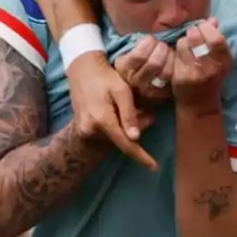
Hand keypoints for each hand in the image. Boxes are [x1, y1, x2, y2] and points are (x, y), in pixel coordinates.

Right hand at [67, 53, 157, 170]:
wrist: (81, 70)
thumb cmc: (104, 77)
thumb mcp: (122, 91)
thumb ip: (129, 115)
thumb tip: (135, 138)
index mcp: (102, 121)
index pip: (125, 144)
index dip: (141, 156)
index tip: (154, 167)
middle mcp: (90, 130)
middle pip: (120, 140)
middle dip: (134, 132)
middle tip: (145, 113)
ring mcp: (84, 131)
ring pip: (113, 137)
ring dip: (125, 128)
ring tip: (130, 108)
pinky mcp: (82, 129)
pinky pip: (105, 133)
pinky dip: (115, 126)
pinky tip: (117, 111)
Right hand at [113, 35, 174, 105]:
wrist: (136, 82)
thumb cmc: (135, 59)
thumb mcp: (129, 49)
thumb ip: (137, 41)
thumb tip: (154, 32)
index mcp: (124, 67)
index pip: (140, 55)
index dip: (149, 43)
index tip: (151, 40)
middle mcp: (135, 81)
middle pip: (155, 63)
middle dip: (162, 49)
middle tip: (162, 45)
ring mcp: (149, 90)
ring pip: (166, 72)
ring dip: (171, 57)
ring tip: (169, 52)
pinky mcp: (162, 94)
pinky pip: (174, 79)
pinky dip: (177, 67)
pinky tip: (174, 62)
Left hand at [171, 19, 231, 114]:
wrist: (199, 105)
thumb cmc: (211, 78)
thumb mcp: (220, 60)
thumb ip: (217, 39)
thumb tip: (212, 19)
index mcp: (224, 61)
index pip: (216, 39)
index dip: (207, 29)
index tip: (203, 27)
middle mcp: (211, 68)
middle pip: (197, 38)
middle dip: (193, 32)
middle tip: (192, 34)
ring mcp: (194, 73)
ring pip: (183, 44)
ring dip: (184, 41)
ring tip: (187, 47)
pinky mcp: (180, 77)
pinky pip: (174, 55)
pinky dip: (176, 51)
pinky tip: (179, 56)